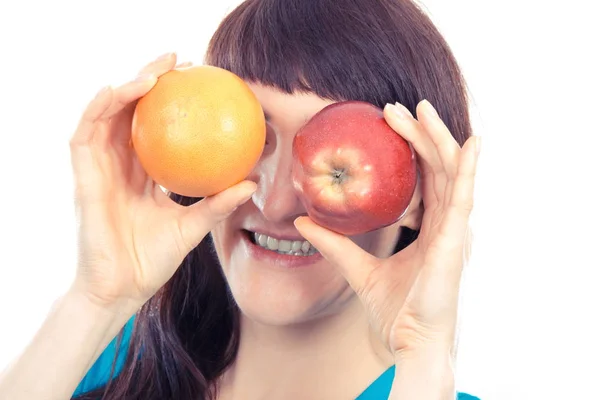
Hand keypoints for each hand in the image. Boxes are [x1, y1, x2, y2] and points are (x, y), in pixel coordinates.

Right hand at [69, 53, 255, 309]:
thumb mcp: (193, 226)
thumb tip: (252, 182)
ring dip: (126, 87)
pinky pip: (85, 136)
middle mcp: (120, 165)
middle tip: (178, 61)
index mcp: (142, 174)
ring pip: (106, 115)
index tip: (198, 81)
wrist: (123, 289)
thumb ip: (218, 203)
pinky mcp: (82, 178)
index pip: (156, 127)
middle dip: (149, 80)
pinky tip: (122, 92)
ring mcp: (99, 169)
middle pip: (131, 112)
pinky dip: (99, 110)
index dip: (172, 102)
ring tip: (154, 71)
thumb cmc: (154, 259)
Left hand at [294, 100, 479, 356]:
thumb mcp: (358, 268)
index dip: (408, 149)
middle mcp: (445, 224)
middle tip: (392, 108)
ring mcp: (454, 231)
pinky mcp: (456, 241)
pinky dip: (470, 169)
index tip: (384, 124)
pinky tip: (473, 143)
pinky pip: (465, 197)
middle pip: (435, 167)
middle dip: (417, 134)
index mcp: (428, 228)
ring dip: (436, 138)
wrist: (408, 341)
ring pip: (450, 172)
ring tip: (418, 108)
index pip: (422, 178)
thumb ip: (335, 244)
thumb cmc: (394, 310)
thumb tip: (303, 223)